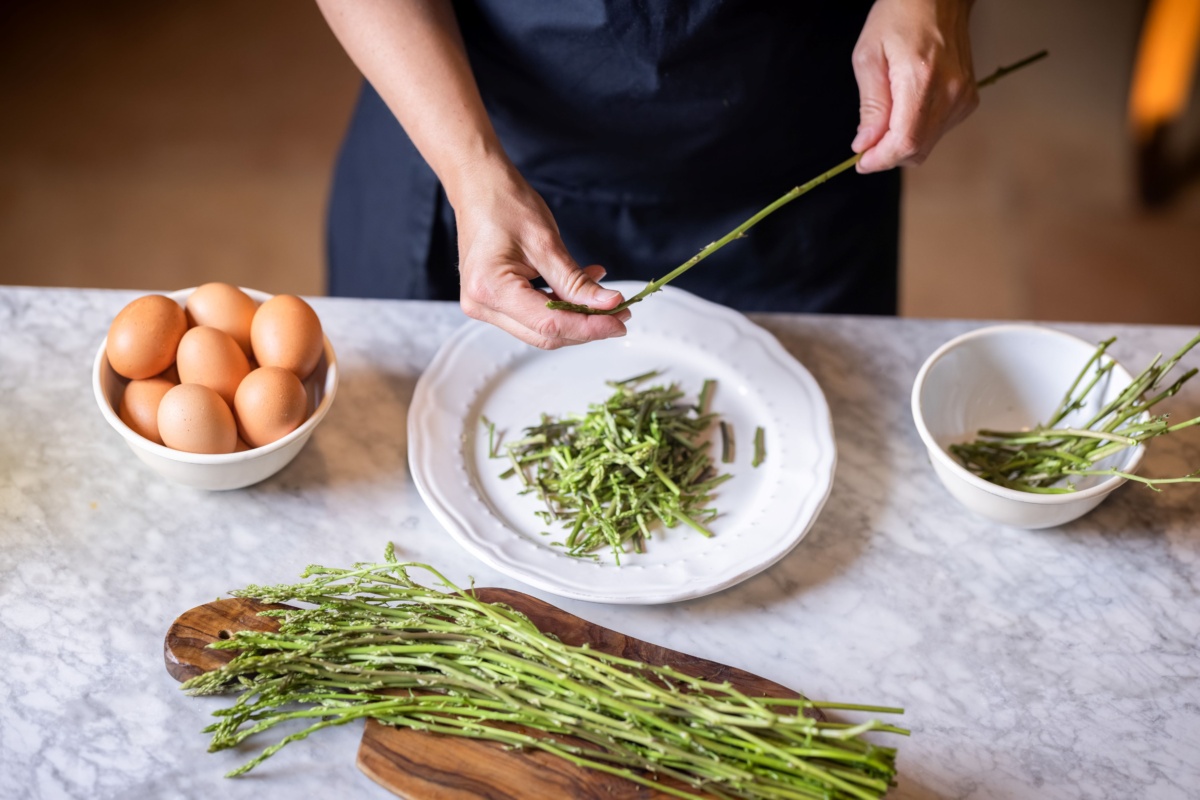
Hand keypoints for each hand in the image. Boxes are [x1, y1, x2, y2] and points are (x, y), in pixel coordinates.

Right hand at [451, 159, 629, 348]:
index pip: (549, 324)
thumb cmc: (504, 204)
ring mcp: (485, 306)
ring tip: (604, 298)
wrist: (479, 188)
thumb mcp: (546, 242)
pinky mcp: (494, 302)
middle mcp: (482, 304)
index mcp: (490, 288)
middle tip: (620, 312)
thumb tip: (608, 304)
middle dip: (586, 327)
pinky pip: (533, 315)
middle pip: (545, 334)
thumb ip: (576, 280)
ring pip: (541, 329)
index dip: (588, 327)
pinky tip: (581, 291)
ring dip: (575, 317)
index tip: (619, 322)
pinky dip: (560, 307)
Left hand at [851, 0, 977, 172]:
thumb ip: (870, 106)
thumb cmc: (900, 15)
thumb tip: (866, 143)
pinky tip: (904, 112)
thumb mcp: (869, 56)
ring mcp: (963, 96)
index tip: (861, 161)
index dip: (880, 159)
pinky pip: (938, 131)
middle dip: (887, 155)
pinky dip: (916, 132)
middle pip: (917, 149)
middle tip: (865, 145)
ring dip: (900, 144)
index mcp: (922, 80)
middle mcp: (950, 92)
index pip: (905, 142)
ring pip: (927, 144)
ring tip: (883, 121)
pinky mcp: (968, 98)